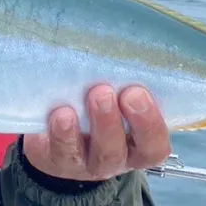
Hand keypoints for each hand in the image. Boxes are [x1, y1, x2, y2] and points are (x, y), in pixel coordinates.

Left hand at [22, 84, 170, 181]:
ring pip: (79, 154)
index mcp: (137, 146)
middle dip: (108, 122)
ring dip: (73, 132)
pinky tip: (55, 113)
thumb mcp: (121, 97)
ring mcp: (79, 163)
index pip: (154, 145)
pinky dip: (54, 133)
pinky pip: (51, 151)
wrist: (64, 131)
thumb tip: (132, 41)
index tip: (138, 91)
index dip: (149, 123)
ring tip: (69, 109)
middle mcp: (111, 159)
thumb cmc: (101, 107)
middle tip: (103, 92)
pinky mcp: (51, 160)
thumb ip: (127, 82)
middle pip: (114, 151)